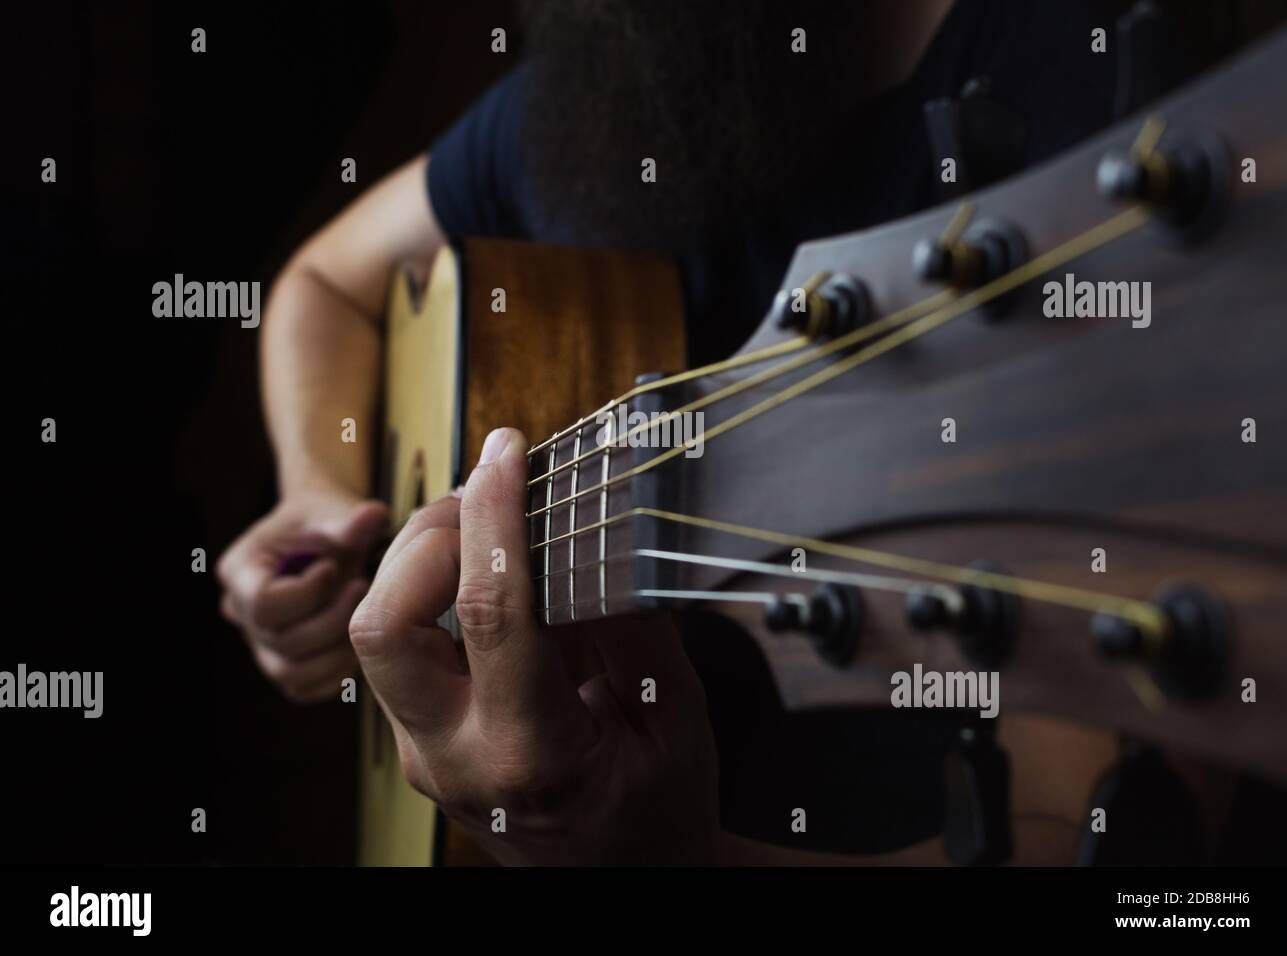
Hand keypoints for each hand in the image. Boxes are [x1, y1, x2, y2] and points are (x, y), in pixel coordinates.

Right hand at [218, 484, 388, 702]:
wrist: (327, 538)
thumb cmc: (325, 521)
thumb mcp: (333, 512)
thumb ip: (349, 520)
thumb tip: (375, 514)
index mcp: (240, 571)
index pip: (263, 604)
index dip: (307, 593)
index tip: (334, 568)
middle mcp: (241, 613)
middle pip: (281, 642)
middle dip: (331, 619)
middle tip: (361, 588)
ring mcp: (259, 644)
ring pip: (292, 674)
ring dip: (338, 652)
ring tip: (363, 617)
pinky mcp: (284, 664)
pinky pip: (306, 688)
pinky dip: (338, 672)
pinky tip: (359, 640)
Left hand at [350, 428, 719, 864]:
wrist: (628, 883)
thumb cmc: (658, 809)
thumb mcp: (672, 715)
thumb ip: (626, 622)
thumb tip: (590, 528)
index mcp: (529, 754)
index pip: (490, 613)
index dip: (495, 516)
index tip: (507, 452)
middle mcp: (454, 757)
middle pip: (383, 623)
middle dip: (427, 537)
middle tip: (490, 497)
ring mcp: (425, 755)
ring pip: (376, 632)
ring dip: (421, 561)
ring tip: (488, 529)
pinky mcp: (419, 743)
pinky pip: (401, 650)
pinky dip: (432, 594)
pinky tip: (484, 576)